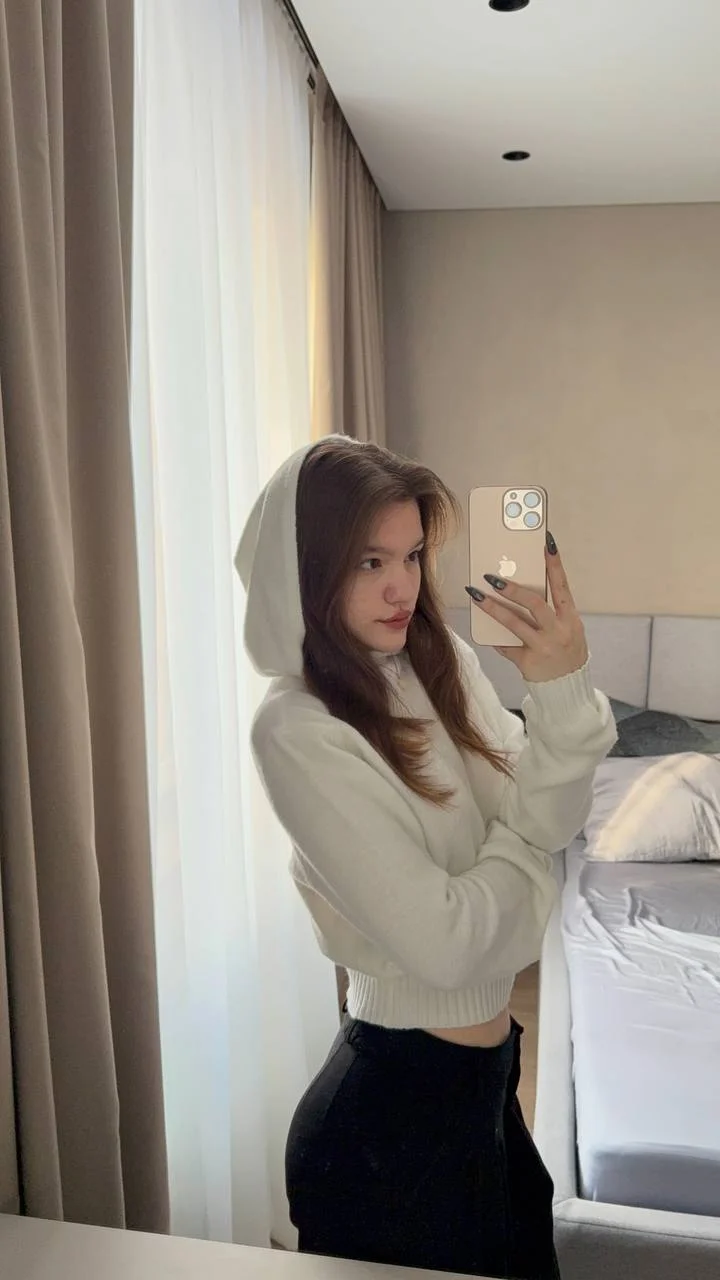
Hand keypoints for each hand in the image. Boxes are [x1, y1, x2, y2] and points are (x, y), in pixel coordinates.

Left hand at [466, 535, 588, 682]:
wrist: (568, 689)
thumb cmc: (565, 651)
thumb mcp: (567, 630)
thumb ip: (550, 612)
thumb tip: (520, 590)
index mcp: (571, 619)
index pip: (562, 586)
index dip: (555, 564)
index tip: (546, 543)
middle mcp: (559, 631)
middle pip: (534, 603)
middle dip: (512, 588)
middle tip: (492, 576)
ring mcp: (544, 647)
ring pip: (514, 623)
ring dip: (493, 608)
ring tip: (476, 595)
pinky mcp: (528, 662)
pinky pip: (506, 646)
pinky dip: (494, 638)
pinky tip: (482, 631)